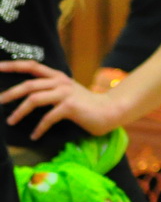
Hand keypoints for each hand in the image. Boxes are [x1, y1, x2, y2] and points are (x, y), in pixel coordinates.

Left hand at [0, 59, 125, 137]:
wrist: (110, 110)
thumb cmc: (86, 104)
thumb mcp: (67, 92)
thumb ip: (50, 90)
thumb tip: (26, 96)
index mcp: (58, 76)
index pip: (32, 66)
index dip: (13, 65)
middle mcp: (60, 82)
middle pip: (29, 84)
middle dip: (10, 93)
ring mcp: (66, 93)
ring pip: (34, 98)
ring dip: (19, 111)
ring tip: (11, 121)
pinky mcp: (70, 106)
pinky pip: (48, 117)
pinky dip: (39, 128)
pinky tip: (35, 136)